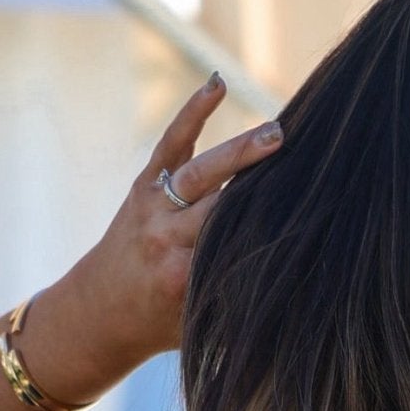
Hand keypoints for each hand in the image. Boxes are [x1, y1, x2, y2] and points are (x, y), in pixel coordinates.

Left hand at [28, 75, 283, 393]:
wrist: (96, 316)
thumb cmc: (159, 326)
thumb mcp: (201, 324)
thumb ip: (236, 301)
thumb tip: (296, 287)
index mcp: (184, 276)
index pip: (239, 244)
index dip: (274, 229)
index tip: (313, 219)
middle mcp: (167, 238)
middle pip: (225, 205)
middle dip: (264, 185)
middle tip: (306, 164)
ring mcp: (153, 207)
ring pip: (202, 173)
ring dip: (240, 152)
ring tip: (277, 134)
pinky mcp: (144, 186)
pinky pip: (171, 144)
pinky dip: (194, 113)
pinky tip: (218, 84)